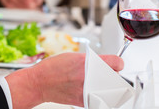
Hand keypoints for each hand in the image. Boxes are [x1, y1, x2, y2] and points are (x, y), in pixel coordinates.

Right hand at [6, 53, 123, 108]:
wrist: (40, 83)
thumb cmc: (53, 68)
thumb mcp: (73, 56)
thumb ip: (90, 60)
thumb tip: (102, 64)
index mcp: (87, 62)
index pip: (116, 62)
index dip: (118, 62)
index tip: (117, 64)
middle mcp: (89, 77)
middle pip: (114, 77)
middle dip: (111, 75)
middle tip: (106, 73)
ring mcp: (87, 90)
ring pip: (109, 90)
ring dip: (106, 86)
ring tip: (98, 82)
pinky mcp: (84, 101)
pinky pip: (99, 98)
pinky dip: (98, 94)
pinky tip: (90, 89)